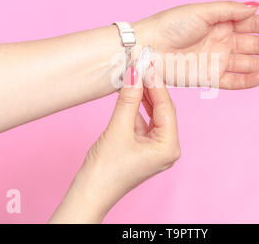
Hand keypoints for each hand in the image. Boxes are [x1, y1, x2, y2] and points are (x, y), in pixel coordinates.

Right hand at [49, 65, 179, 222]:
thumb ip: (128, 100)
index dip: (156, 84)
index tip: (147, 65)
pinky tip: (130, 94)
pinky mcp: (143, 149)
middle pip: (162, 110)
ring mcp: (155, 149)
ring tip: (135, 76)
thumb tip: (135, 75)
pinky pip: (143, 123)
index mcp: (168, 147)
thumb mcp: (118, 129)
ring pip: (152, 115)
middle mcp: (166, 149)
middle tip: (141, 67)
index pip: (166, 107)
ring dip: (143, 97)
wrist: (89, 193)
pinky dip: (136, 109)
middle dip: (150, 89)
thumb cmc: (105, 170)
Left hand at [134, 1, 258, 88]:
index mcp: (221, 22)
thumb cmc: (170, 25)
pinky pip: (233, 80)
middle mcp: (222, 41)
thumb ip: (230, 10)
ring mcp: (217, 59)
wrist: (147, 49)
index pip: (254, 25)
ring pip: (250, 64)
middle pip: (256, 45)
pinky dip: (249, 80)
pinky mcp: (209, 77)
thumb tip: (255, 7)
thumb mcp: (202, 12)